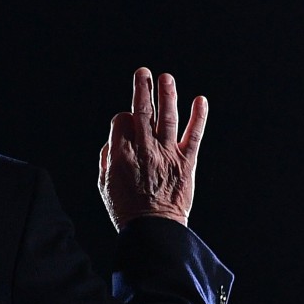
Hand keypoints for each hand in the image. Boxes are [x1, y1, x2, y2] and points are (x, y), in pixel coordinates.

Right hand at [98, 67, 208, 230]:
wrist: (153, 230)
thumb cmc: (125, 209)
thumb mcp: (104, 184)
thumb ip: (107, 158)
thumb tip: (113, 140)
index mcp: (120, 155)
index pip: (121, 121)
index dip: (122, 117)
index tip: (125, 121)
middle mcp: (143, 150)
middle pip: (142, 112)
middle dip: (142, 89)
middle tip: (143, 73)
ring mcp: (166, 154)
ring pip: (167, 117)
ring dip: (167, 95)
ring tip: (166, 77)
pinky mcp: (186, 162)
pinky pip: (193, 135)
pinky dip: (198, 117)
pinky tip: (200, 101)